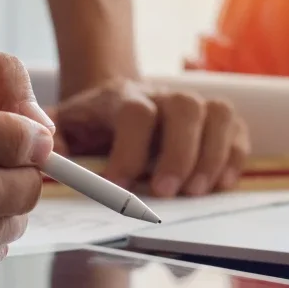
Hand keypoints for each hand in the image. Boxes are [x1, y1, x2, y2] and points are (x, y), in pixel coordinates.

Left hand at [51, 79, 249, 196]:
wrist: (116, 99)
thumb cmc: (89, 124)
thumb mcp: (62, 126)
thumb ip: (51, 140)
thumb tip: (50, 159)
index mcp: (122, 96)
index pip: (135, 113)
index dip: (129, 150)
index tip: (118, 186)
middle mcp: (163, 95)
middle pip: (185, 108)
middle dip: (178, 153)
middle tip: (165, 193)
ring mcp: (194, 104)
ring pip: (218, 114)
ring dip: (211, 156)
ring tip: (195, 193)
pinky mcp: (217, 120)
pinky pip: (238, 130)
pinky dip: (235, 158)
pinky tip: (220, 185)